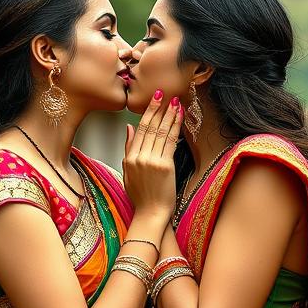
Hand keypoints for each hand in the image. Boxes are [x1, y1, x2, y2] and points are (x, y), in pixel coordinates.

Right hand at [122, 92, 181, 222]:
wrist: (151, 213)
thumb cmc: (141, 196)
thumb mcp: (128, 172)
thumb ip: (128, 149)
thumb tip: (129, 128)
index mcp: (129, 158)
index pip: (140, 129)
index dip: (148, 112)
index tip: (155, 99)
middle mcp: (139, 157)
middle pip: (150, 127)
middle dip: (158, 108)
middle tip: (164, 93)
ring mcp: (151, 161)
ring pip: (161, 132)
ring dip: (169, 114)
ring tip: (175, 102)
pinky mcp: (164, 166)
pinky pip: (171, 141)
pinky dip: (176, 127)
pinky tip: (180, 116)